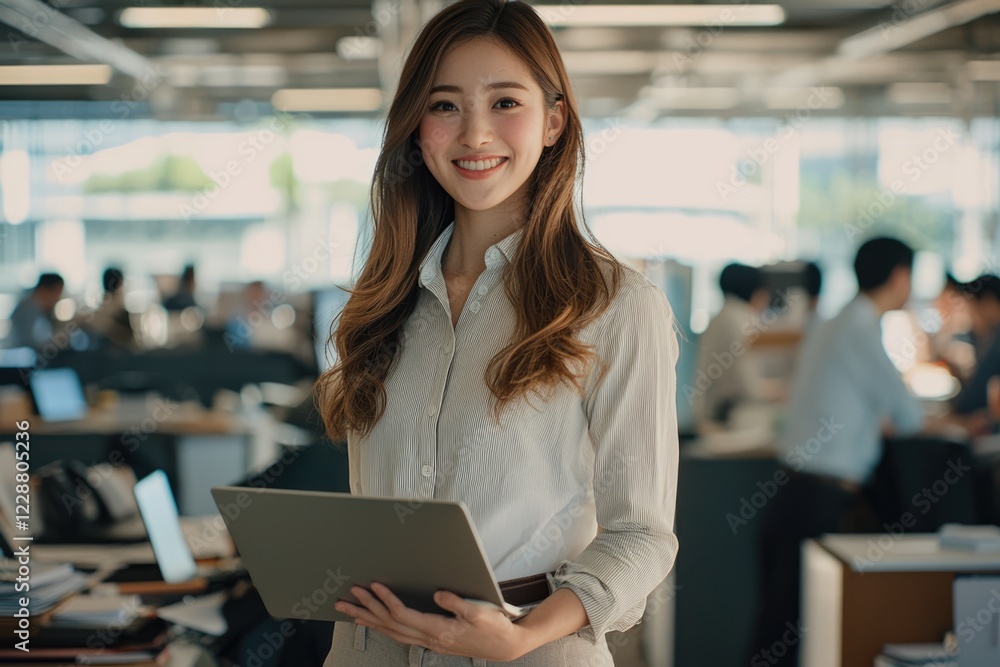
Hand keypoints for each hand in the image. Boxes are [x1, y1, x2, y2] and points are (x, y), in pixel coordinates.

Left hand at [335, 582, 530, 661]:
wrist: (506, 645)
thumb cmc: (494, 627)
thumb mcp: (479, 612)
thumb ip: (456, 603)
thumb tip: (436, 594)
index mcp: (439, 630)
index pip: (403, 614)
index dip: (386, 600)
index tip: (373, 585)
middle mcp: (430, 638)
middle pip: (390, 624)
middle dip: (366, 610)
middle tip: (347, 597)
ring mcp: (430, 642)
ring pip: (391, 631)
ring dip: (369, 620)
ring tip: (350, 610)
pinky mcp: (432, 640)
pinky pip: (400, 635)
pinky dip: (383, 628)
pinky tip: (374, 623)